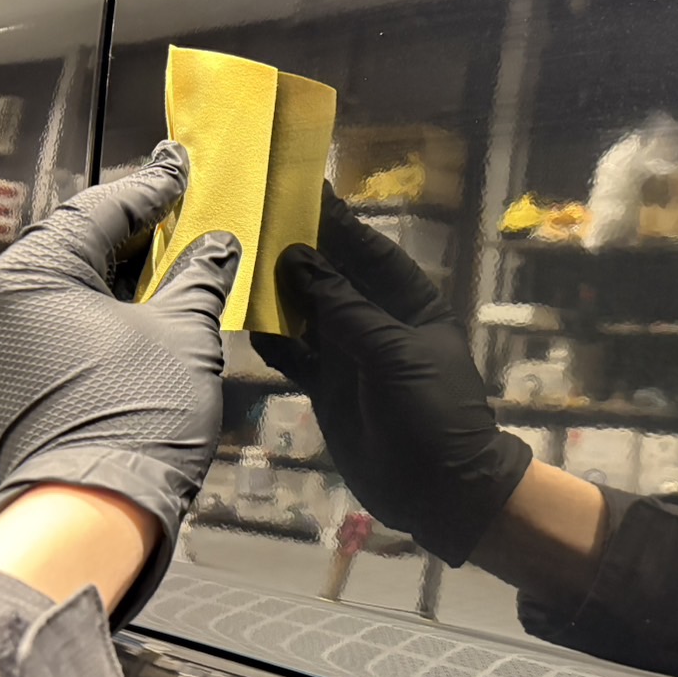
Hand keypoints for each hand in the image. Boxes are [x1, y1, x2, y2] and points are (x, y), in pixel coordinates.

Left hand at [0, 142, 239, 625]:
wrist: (94, 507)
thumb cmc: (134, 418)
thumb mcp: (183, 332)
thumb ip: (199, 277)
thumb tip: (217, 246)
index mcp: (31, 273)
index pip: (99, 210)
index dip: (150, 191)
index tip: (180, 173)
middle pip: (71, 244)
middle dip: (129, 233)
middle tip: (177, 217)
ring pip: (56, 285)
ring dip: (110, 274)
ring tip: (163, 268)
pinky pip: (42, 323)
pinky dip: (86, 311)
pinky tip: (131, 315)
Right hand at [251, 186, 530, 564]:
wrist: (440, 487)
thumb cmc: (434, 412)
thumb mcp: (392, 353)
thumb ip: (344, 307)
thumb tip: (300, 258)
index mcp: (412, 303)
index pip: (371, 250)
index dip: (340, 222)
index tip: (303, 189)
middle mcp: (379, 322)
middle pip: (335, 276)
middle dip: (300, 250)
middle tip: (254, 214)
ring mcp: (352, 355)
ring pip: (309, 312)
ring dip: (278, 292)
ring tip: (237, 259)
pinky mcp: (329, 387)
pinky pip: (296, 354)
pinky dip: (274, 341)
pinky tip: (243, 321)